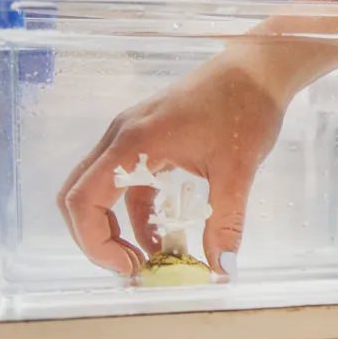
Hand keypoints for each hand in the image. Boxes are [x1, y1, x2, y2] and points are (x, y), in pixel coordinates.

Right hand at [58, 57, 288, 275]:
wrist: (257, 69)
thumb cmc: (245, 107)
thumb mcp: (237, 171)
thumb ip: (226, 222)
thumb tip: (223, 268)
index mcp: (132, 143)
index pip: (83, 198)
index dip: (94, 241)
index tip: (127, 267)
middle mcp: (121, 138)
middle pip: (80, 196)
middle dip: (97, 239)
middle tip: (131, 270)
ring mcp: (131, 137)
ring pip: (100, 191)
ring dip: (115, 229)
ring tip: (149, 260)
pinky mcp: (148, 141)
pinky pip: (127, 184)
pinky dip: (136, 214)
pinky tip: (162, 238)